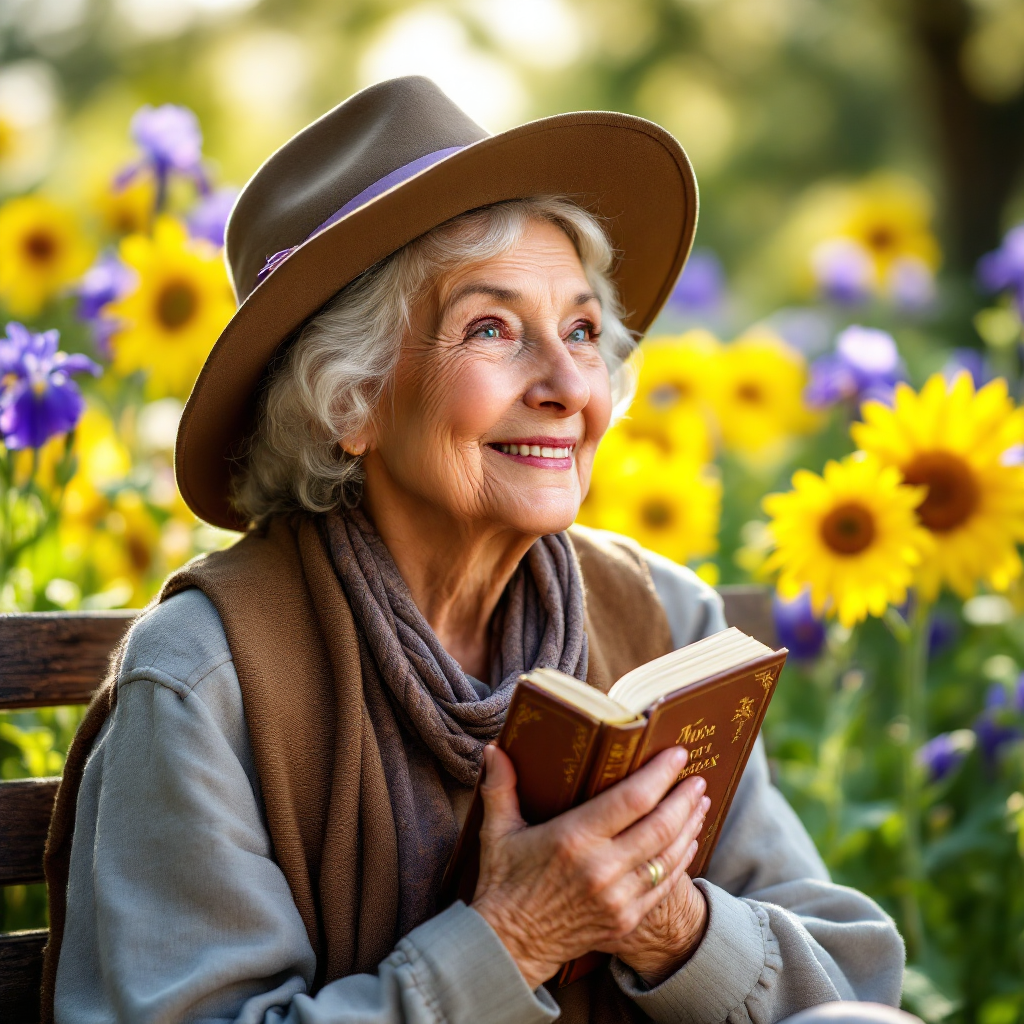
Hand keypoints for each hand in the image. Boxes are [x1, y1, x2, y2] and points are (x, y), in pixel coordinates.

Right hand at [470, 743, 707, 989]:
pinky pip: (665, 885)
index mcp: (573, 839)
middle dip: (684, 798)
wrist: (508, 946)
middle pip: (660, 826)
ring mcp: (618, 898)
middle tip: (698, 777)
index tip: (677, 755)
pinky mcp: (626, 919)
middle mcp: (601, 868)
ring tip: (700, 802)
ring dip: (690, 826)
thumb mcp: (498, 832)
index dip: (660, 775)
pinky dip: (682, 859)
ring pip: (668, 855)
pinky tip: (689, 840)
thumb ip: (500, 787)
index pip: (632, 800)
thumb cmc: (504, 883)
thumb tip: (494, 748)